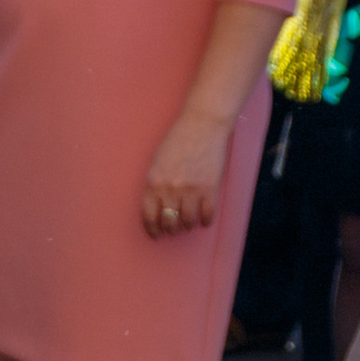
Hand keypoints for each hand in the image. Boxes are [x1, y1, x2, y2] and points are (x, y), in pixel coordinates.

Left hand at [141, 111, 232, 239]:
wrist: (203, 126)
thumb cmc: (178, 140)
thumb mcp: (157, 161)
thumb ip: (155, 184)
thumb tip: (157, 207)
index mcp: (154, 182)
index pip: (149, 215)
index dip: (152, 229)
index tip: (156, 234)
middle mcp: (171, 189)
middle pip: (169, 222)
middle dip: (170, 229)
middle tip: (173, 229)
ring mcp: (191, 190)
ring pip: (188, 221)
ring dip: (187, 225)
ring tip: (189, 223)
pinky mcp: (210, 188)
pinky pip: (207, 215)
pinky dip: (205, 221)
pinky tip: (204, 220)